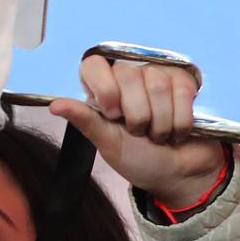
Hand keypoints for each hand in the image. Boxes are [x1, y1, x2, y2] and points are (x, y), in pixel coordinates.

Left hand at [49, 56, 226, 206]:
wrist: (179, 176)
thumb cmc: (141, 160)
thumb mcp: (108, 144)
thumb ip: (85, 121)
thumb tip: (55, 105)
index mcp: (103, 91)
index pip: (93, 64)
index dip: (104, 88)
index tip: (113, 114)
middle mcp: (128, 78)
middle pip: (128, 74)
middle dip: (136, 114)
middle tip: (140, 132)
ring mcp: (157, 77)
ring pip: (157, 83)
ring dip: (160, 121)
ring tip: (159, 134)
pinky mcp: (184, 83)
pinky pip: (182, 90)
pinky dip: (180, 120)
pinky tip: (177, 130)